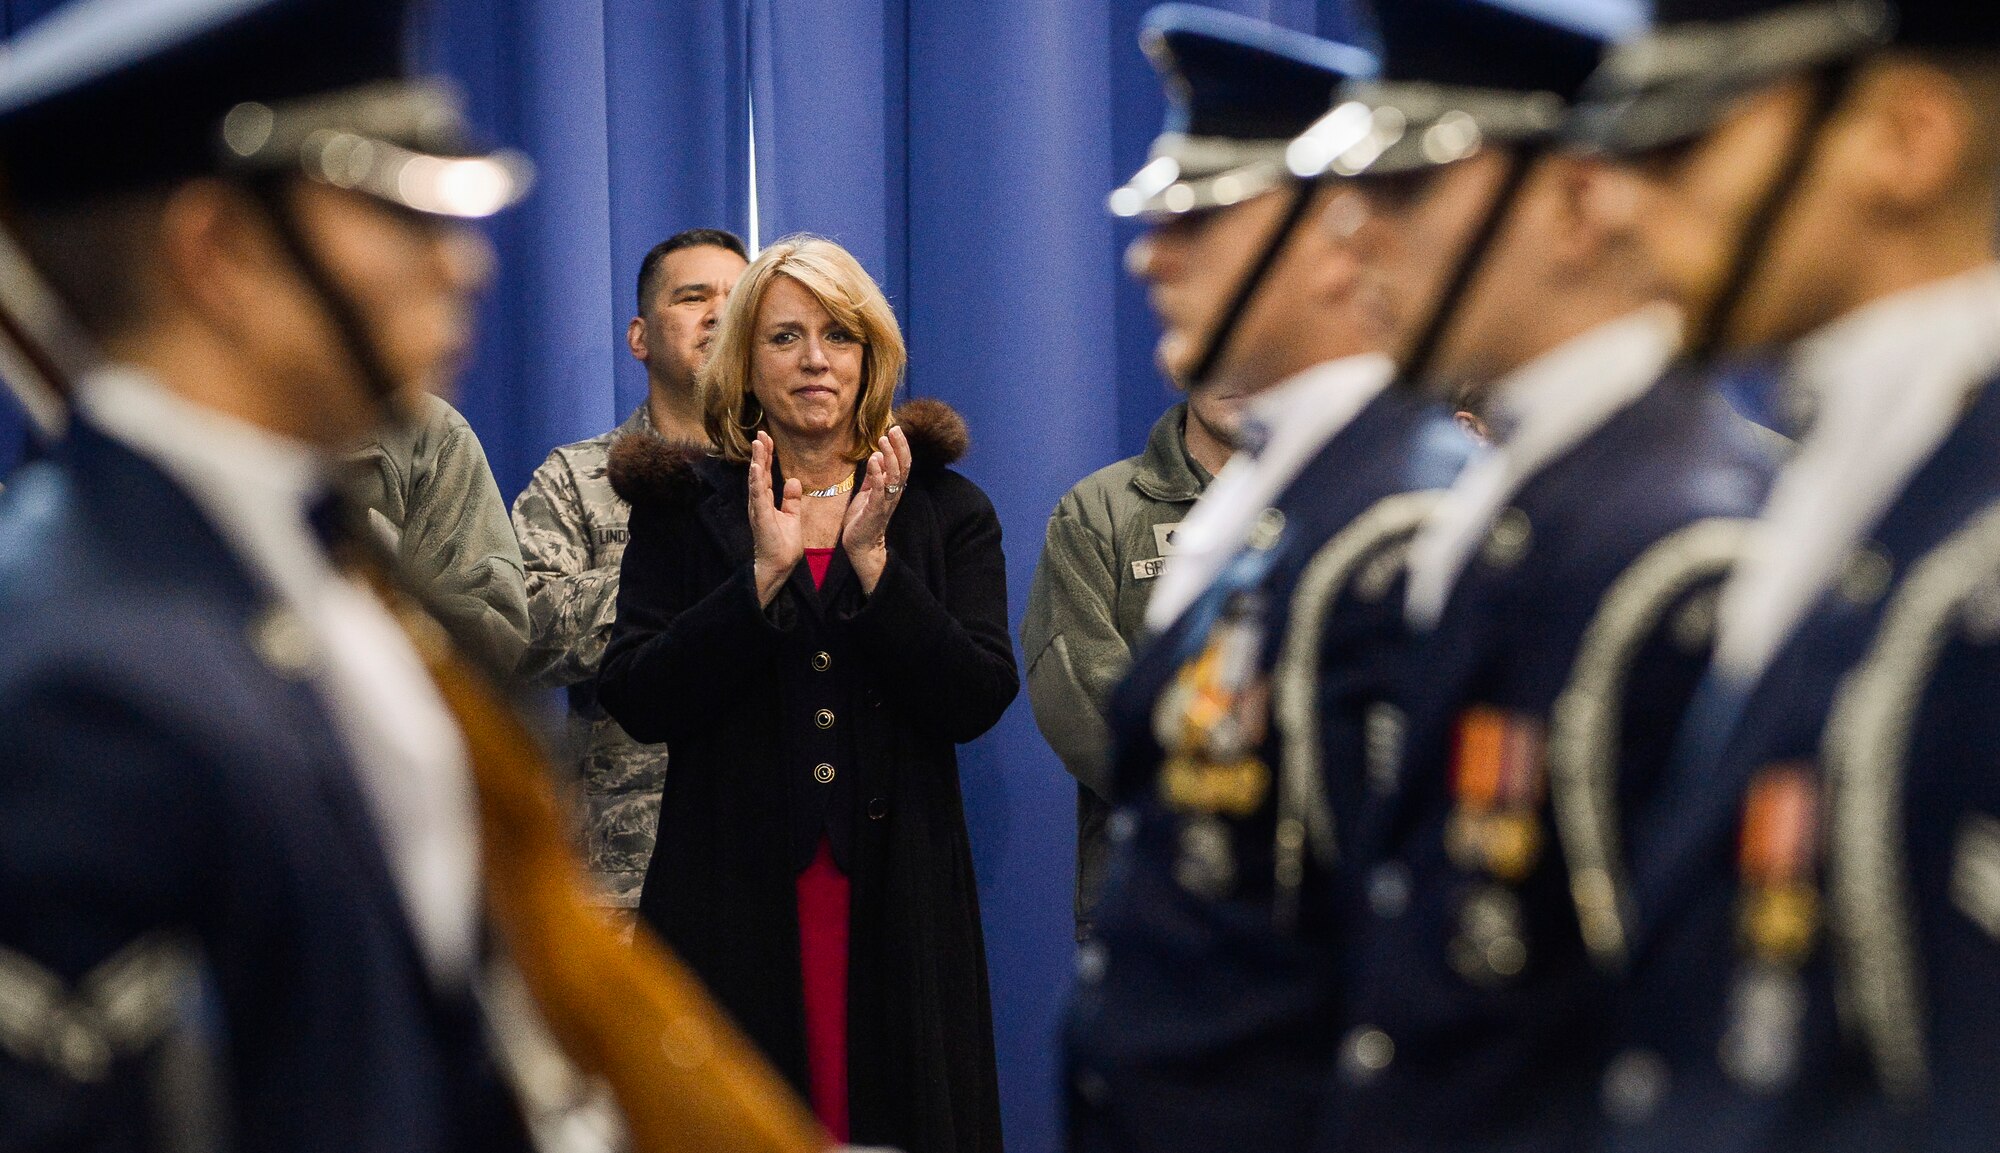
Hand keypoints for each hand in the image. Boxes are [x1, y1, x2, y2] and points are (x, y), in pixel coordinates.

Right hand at [749, 432, 803, 605]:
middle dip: (761, 452)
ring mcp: (758, 508)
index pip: (766, 473)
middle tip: (761, 433)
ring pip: (757, 479)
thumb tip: (794, 480)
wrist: (779, 564)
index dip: (767, 456)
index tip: (767, 438)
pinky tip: (757, 467)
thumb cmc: (783, 544)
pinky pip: (758, 495)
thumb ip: (791, 498)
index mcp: (766, 500)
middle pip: (760, 472)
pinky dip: (757, 480)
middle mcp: (759, 501)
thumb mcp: (792, 516)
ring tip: (758, 444)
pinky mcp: (760, 516)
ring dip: (758, 461)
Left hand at [843, 425, 911, 594]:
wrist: (860, 545)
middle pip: (902, 467)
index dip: (901, 447)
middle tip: (894, 429)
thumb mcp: (867, 493)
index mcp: (893, 489)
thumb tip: (877, 456)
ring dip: (890, 456)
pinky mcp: (875, 511)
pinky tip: (874, 460)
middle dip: (899, 447)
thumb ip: (873, 476)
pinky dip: (877, 474)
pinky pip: (879, 490)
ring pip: (894, 476)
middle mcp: (893, 494)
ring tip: (883, 440)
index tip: (895, 429)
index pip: (902, 464)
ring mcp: (886, 502)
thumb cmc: (863, 520)